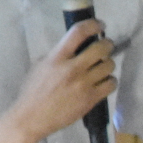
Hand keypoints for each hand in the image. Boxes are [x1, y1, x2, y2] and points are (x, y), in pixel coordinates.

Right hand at [10, 19, 115, 140]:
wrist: (32, 118)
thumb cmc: (33, 91)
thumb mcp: (40, 65)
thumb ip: (58, 54)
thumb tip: (75, 47)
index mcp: (57, 57)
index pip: (79, 32)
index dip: (93, 25)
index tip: (100, 25)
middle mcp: (72, 68)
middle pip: (101, 48)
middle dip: (107, 44)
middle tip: (105, 47)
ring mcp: (83, 84)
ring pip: (109, 65)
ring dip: (108, 63)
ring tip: (102, 67)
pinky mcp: (90, 99)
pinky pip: (111, 84)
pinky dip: (110, 80)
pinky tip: (104, 81)